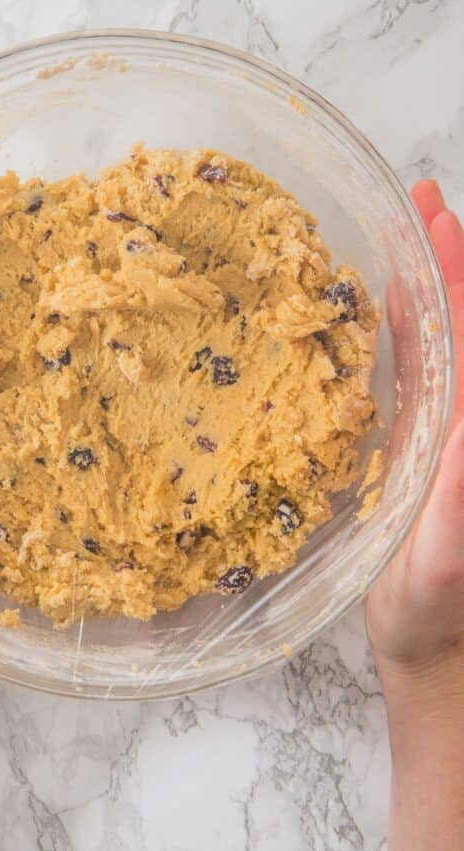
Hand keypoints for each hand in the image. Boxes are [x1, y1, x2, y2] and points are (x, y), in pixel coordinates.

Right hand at [367, 181, 463, 711]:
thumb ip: (457, 492)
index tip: (436, 221)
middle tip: (425, 200)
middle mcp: (462, 426)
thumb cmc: (434, 613)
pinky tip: (394, 308)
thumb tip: (461, 424)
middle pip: (462, 331)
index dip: (456, 281)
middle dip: (450, 263)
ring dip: (430, 287)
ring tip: (411, 232)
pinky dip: (409, 334)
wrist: (435, 648)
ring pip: (442, 346)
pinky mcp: (423, 452)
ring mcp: (444, 436)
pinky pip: (419, 379)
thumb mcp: (443, 560)